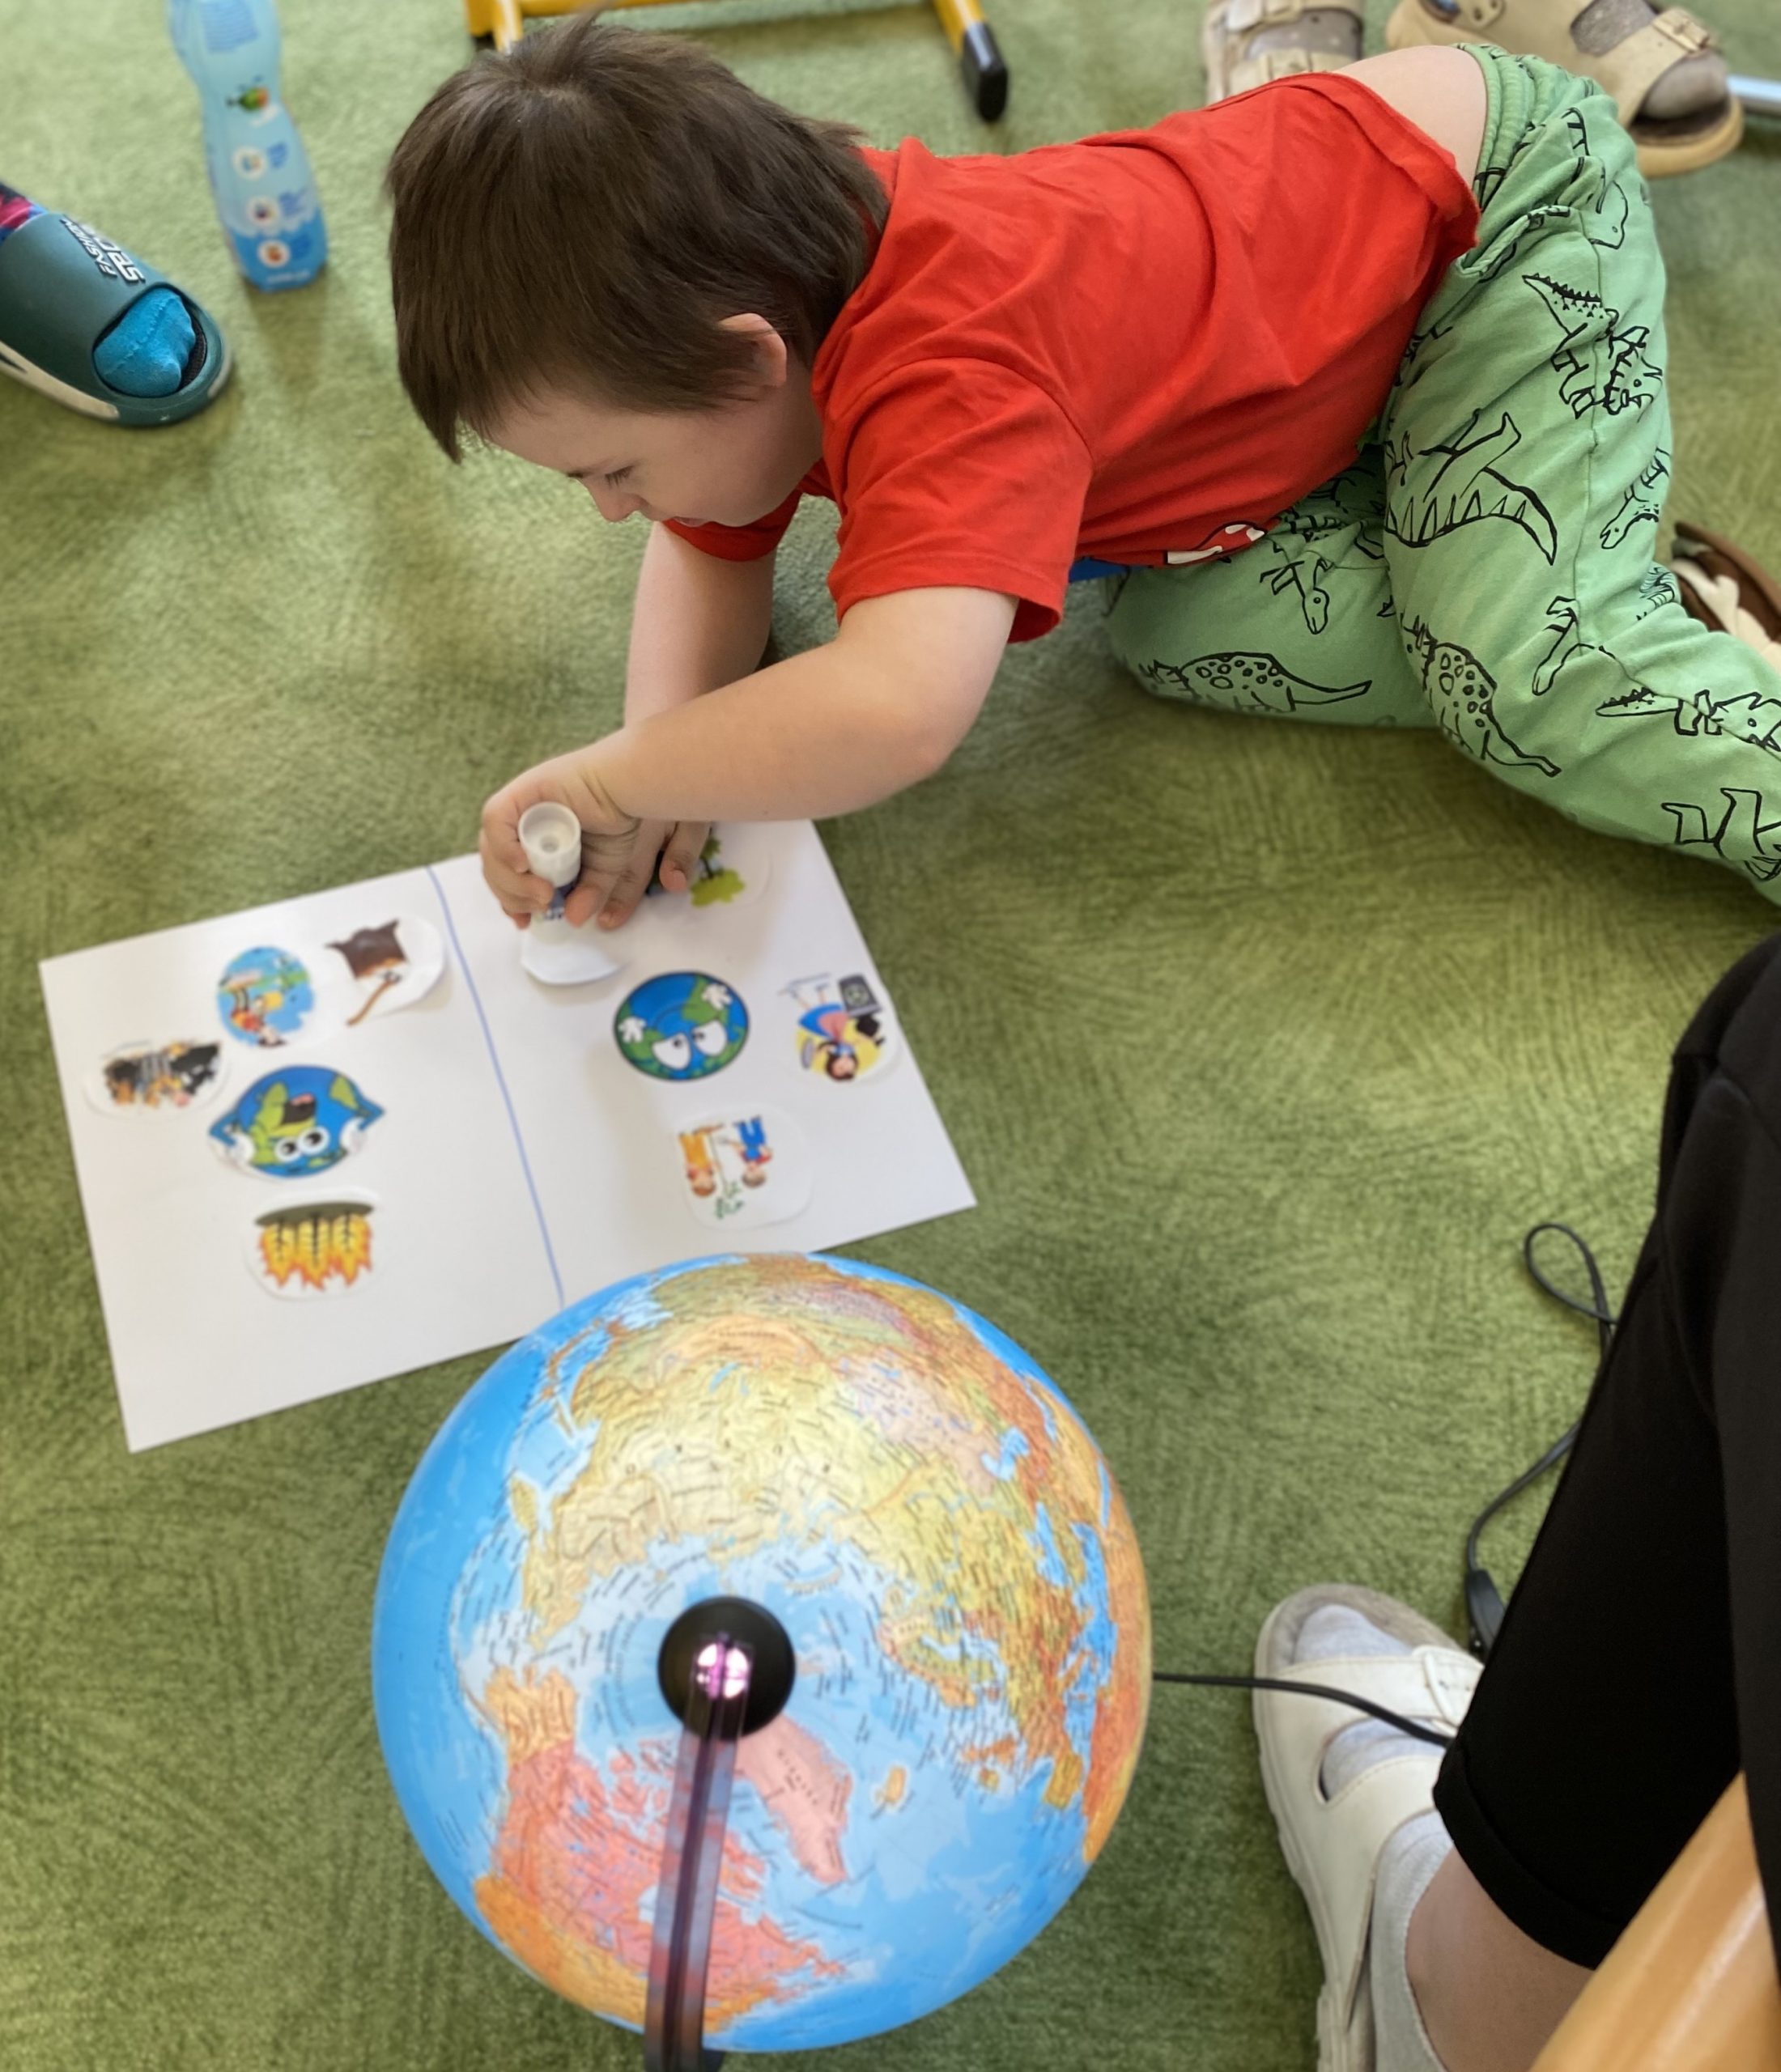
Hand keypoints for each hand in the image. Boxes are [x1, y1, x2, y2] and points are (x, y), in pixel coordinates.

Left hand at [479, 745, 709, 929]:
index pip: (504, 874)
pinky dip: (503, 847)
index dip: (509, 900)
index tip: (524, 922)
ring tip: (541, 894)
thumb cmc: (619, 819)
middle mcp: (520, 821)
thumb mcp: (603, 870)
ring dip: (511, 880)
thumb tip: (572, 919)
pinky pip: (496, 821)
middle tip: (541, 907)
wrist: (630, 787)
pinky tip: (522, 866)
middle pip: (494, 865)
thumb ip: (587, 894)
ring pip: (491, 849)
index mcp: (533, 837)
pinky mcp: (520, 792)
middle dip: (512, 895)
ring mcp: (518, 805)